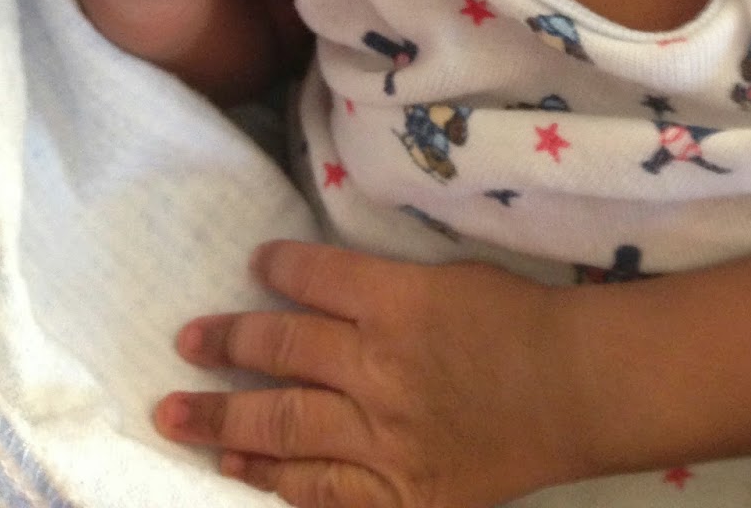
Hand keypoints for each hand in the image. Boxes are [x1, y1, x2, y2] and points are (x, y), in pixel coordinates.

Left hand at [155, 241, 582, 507]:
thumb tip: (319, 283)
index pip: (314, 277)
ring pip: (283, 424)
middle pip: (283, 350)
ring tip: (174, 411)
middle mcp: (379, 366)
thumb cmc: (518, 318)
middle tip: (186, 338)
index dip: (277, 268)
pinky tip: (235, 465)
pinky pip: (320, 489)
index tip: (253, 264)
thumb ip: (384, 284)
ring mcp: (383, 436)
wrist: (576, 388)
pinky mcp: (398, 493)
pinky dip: (272, 477)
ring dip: (221, 416)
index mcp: (398, 301)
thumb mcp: (449, 276)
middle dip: (227, 342)